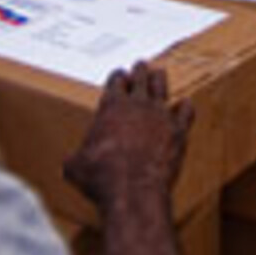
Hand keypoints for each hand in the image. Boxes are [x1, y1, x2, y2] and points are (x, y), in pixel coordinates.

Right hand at [64, 62, 192, 212]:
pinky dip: (185, 107)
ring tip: (159, 74)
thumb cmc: (101, 177)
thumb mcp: (75, 168)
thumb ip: (75, 158)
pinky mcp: (178, 130)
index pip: (115, 82)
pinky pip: (185, 111)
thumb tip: (70, 163)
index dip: (117, 77)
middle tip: (140, 65)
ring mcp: (160, 114)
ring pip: (161, 86)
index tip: (119, 74)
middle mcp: (136, 104)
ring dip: (159, 79)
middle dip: (140, 70)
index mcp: (111, 107)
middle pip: (140, 77)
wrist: (133, 189)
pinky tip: (185, 105)